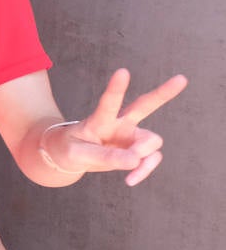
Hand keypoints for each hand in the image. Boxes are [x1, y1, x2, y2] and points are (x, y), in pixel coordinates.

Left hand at [52, 70, 187, 185]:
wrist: (68, 156)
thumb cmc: (69, 149)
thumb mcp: (77, 154)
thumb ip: (104, 157)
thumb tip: (135, 161)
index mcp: (100, 119)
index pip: (109, 103)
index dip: (116, 88)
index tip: (122, 71)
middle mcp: (119, 122)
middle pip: (144, 105)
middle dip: (163, 93)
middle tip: (181, 79)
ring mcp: (130, 135)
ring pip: (152, 141)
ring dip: (144, 157)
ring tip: (129, 169)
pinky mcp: (136, 148)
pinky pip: (151, 159)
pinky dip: (144, 170)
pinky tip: (131, 179)